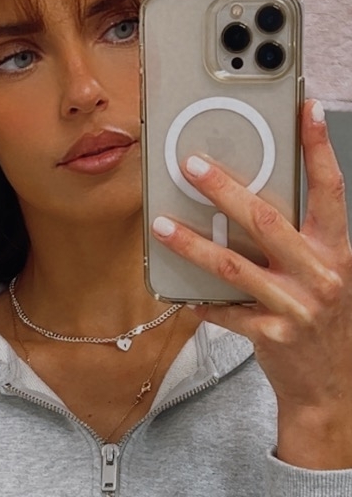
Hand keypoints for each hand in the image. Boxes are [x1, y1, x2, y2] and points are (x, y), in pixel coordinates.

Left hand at [152, 100, 351, 468]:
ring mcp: (297, 306)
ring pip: (235, 266)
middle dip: (225, 188)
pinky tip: (180, 291)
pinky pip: (226, 311)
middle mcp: (322, 274)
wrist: (329, 388)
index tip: (304, 108)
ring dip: (193, 244)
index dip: (318, 147)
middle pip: (268, 220)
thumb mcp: (326, 275)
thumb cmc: (323, 324)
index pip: (330, 188)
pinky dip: (201, 300)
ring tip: (161, 226)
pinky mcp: (272, 335)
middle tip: (192, 165)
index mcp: (338, 251)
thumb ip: (300, 242)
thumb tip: (250, 202)